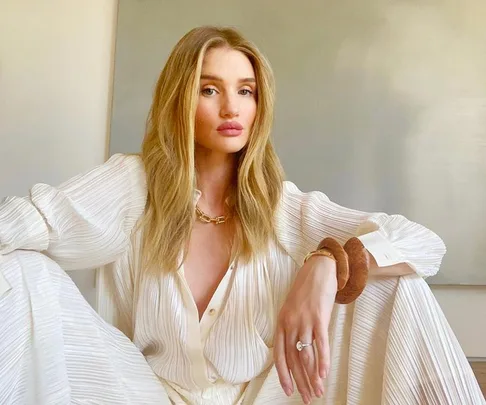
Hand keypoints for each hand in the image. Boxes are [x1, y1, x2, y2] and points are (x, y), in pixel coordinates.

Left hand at [274, 256, 336, 403]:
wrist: (318, 269)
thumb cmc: (306, 291)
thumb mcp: (293, 310)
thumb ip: (293, 329)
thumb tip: (298, 350)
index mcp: (281, 323)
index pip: (280, 355)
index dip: (284, 375)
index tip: (289, 390)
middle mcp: (290, 323)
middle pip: (294, 359)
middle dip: (301, 381)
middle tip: (307, 398)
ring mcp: (304, 320)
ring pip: (307, 355)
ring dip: (313, 376)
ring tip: (318, 391)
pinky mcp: (319, 317)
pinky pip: (321, 343)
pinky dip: (323, 360)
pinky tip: (324, 374)